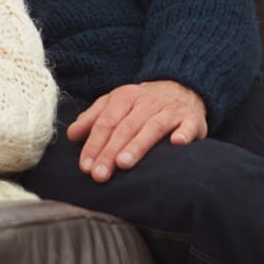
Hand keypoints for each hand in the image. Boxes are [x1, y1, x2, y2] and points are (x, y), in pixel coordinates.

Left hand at [67, 80, 207, 182]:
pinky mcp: (191, 119)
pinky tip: (177, 144)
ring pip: (152, 127)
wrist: (181, 89)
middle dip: (110, 152)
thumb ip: (93, 119)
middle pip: (125, 127)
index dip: (94, 144)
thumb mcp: (115, 105)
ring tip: (123, 164)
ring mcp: (170, 110)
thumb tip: (71, 135)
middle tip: (99, 175)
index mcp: (125, 97)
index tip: (85, 167)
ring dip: (137, 145)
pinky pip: (188, 126)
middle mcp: (147, 101)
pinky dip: (183, 134)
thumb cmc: (141, 106)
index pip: (106, 122)